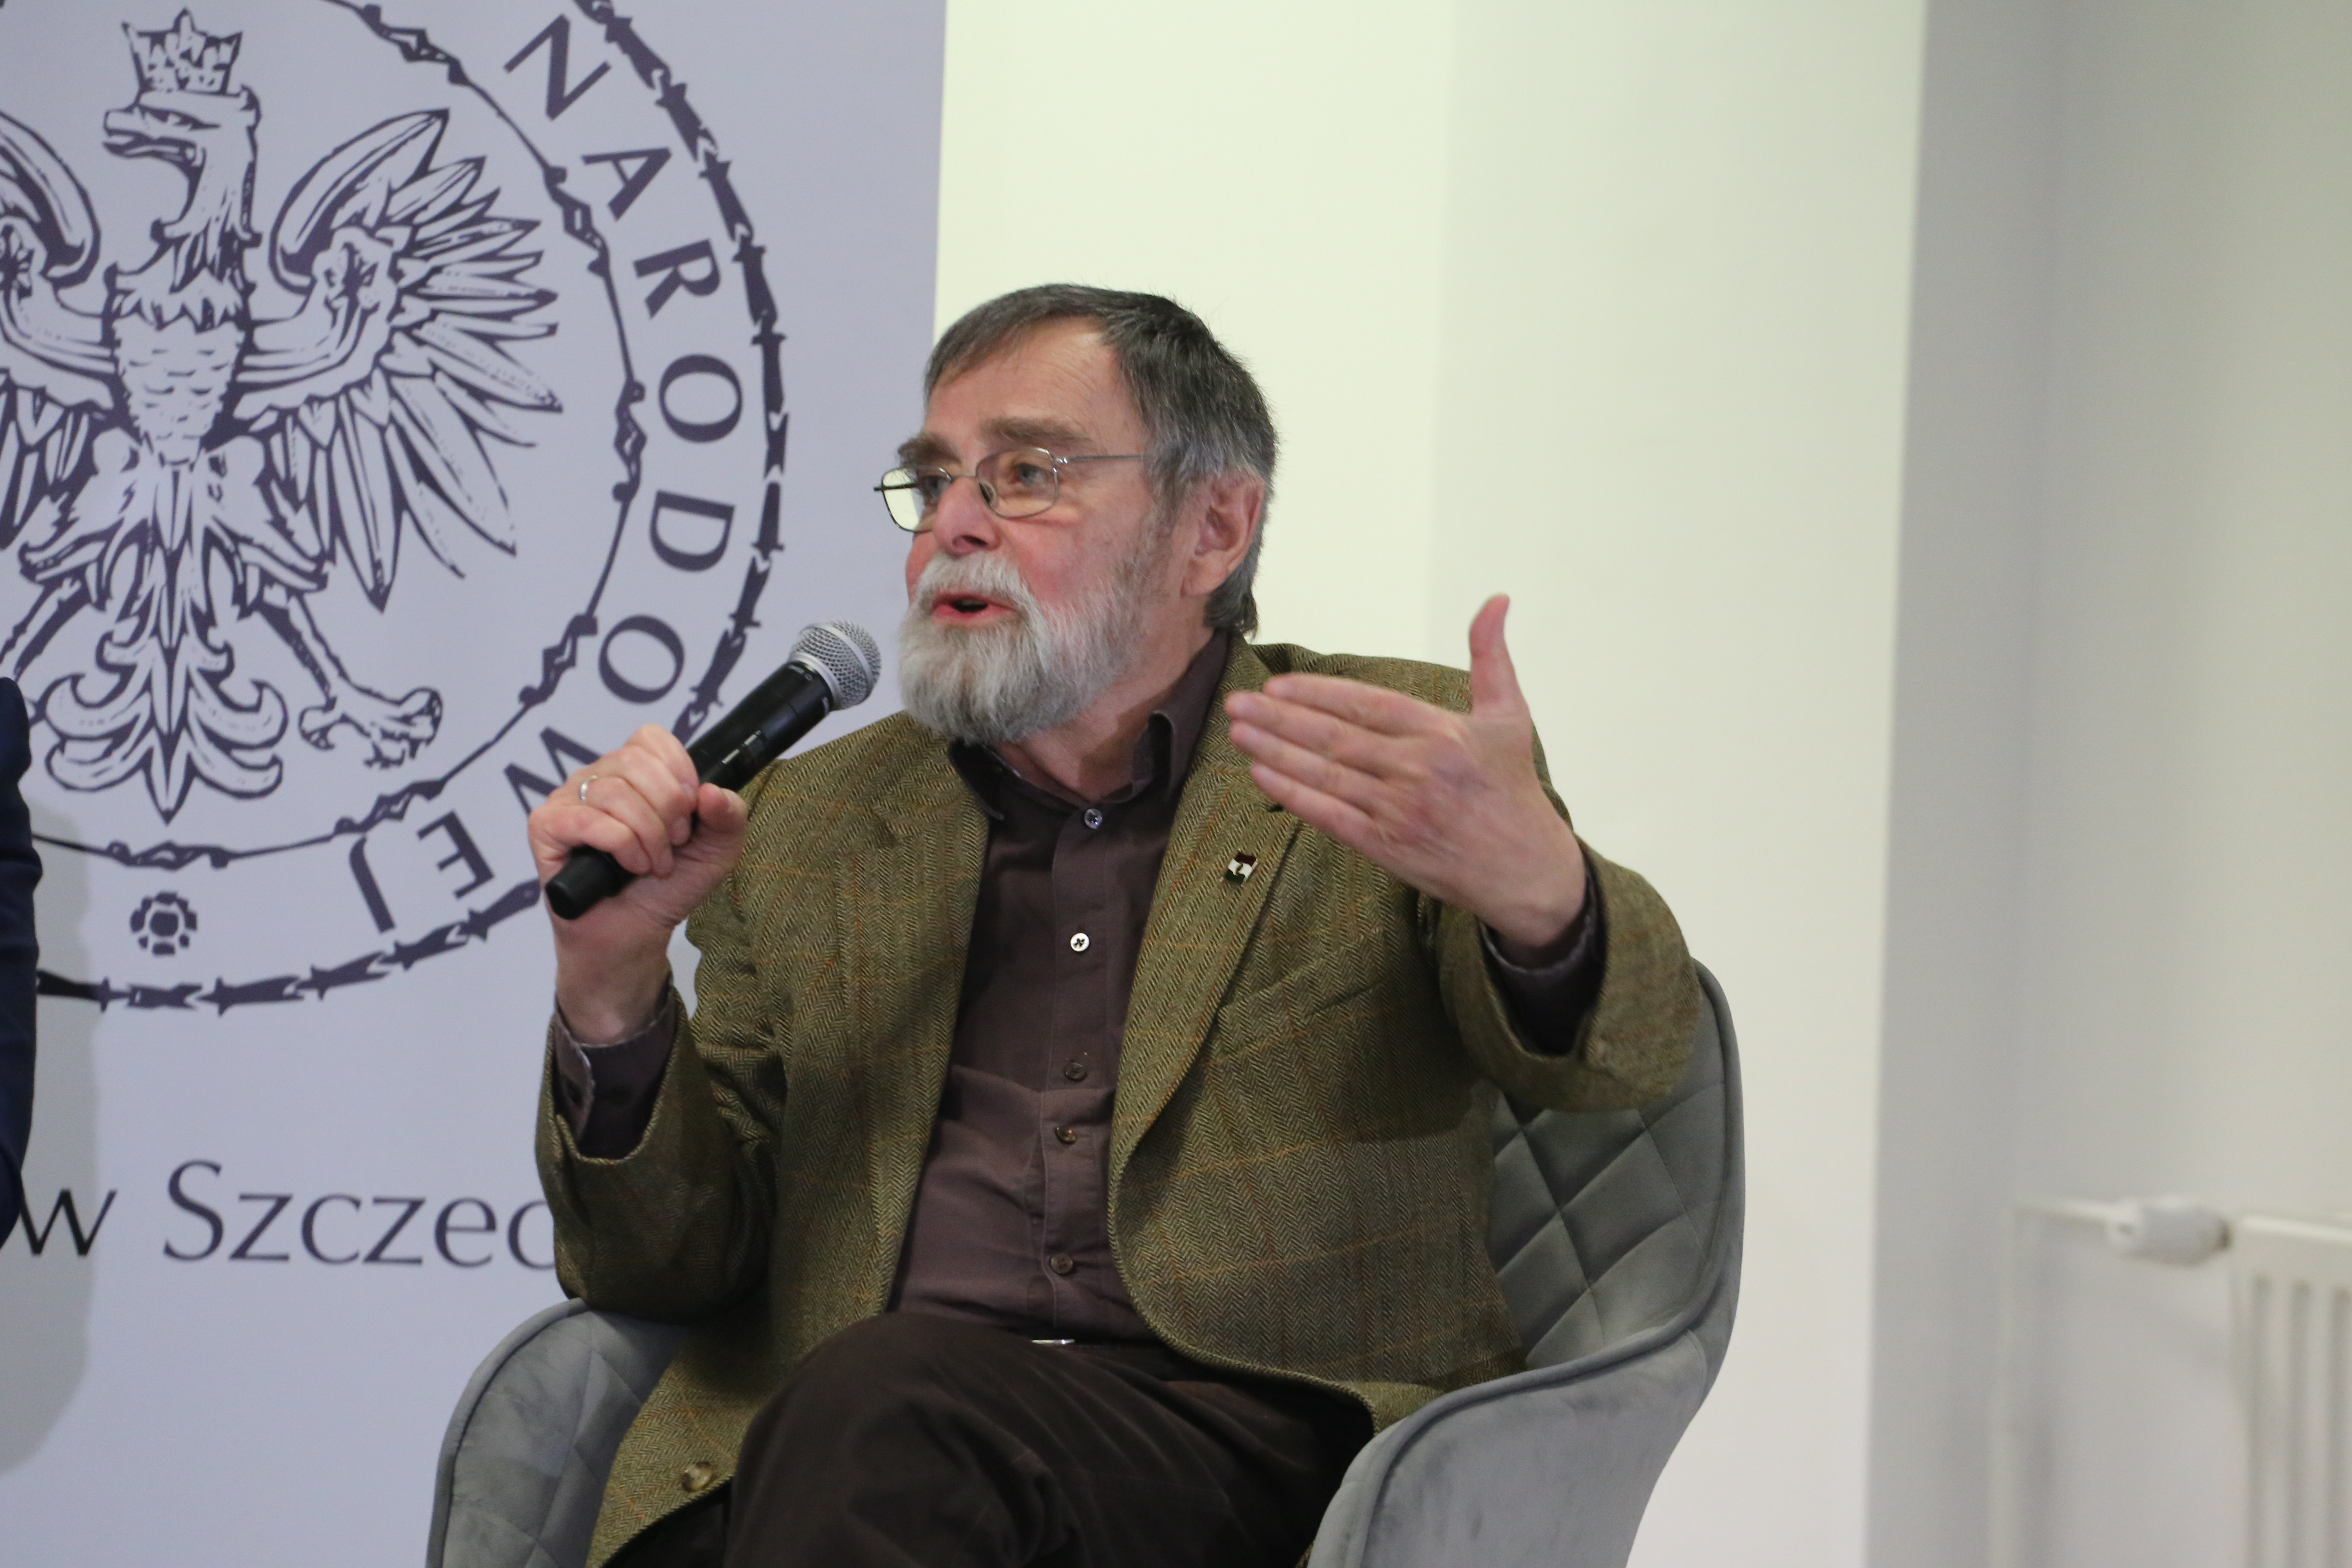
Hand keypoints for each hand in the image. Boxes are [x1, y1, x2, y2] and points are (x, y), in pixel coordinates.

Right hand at [526, 725, 749, 1039]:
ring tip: (653, 865)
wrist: (635, 934)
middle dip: (667, 808)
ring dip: (647, 835)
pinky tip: (629, 868)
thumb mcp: (716, 851)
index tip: (690, 813)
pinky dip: (620, 845)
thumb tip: (712, 791)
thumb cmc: (667, 887)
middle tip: (674, 845)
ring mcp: (567, 800)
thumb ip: (728, 816)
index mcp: (632, 772)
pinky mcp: (545, 827)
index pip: (650, 738)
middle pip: (633, 761)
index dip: (678, 773)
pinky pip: (586, 819)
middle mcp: (596, 778)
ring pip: (613, 791)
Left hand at [1223, 595, 1585, 952]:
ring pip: (1325, 776)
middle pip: (1335, 738)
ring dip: (1276, 753)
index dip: (1317, 694)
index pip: (1367, 705)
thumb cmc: (1512, 789)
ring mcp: (1399, 811)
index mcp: (1442, 734)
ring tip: (1238, 733)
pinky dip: (1294, 796)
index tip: (1277, 685)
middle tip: (1237, 703)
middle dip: (1279, 719)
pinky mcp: (1387, 846)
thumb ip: (1491, 657)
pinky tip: (1263, 775)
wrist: (1525, 869)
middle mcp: (1417, 770)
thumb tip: (1496, 601)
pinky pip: (1329, 817)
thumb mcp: (1509, 716)